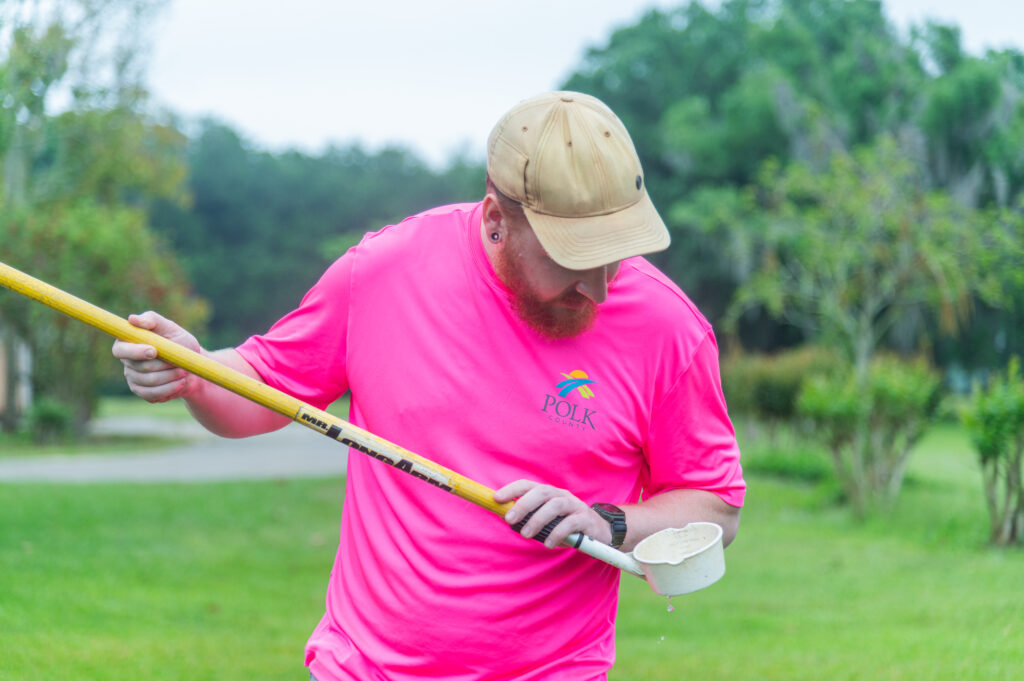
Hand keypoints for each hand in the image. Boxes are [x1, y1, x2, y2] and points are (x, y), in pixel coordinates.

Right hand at [112, 311, 200, 402]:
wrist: (189, 364)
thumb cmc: (178, 341)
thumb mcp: (169, 327)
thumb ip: (152, 320)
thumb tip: (132, 319)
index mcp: (127, 343)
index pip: (120, 350)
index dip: (135, 352)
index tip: (154, 351)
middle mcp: (127, 362)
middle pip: (140, 367)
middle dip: (164, 365)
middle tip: (179, 362)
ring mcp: (133, 378)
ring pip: (149, 381)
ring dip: (170, 376)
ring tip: (183, 370)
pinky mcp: (142, 391)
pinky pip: (152, 394)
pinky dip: (170, 388)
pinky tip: (181, 382)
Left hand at [493, 480, 612, 548]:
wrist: (599, 532)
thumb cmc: (566, 526)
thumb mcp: (546, 520)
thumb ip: (529, 517)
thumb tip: (505, 517)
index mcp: (548, 493)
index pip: (528, 485)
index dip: (512, 490)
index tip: (496, 499)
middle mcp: (561, 495)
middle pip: (541, 492)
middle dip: (523, 504)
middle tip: (509, 520)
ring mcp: (574, 505)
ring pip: (555, 505)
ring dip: (538, 519)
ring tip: (526, 534)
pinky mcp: (586, 519)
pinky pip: (571, 523)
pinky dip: (558, 533)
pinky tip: (549, 544)